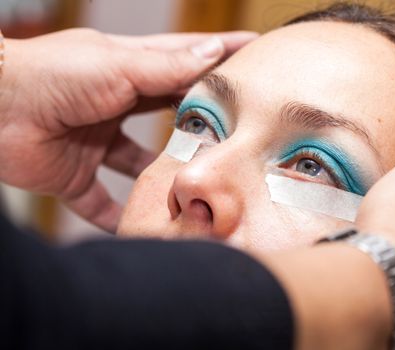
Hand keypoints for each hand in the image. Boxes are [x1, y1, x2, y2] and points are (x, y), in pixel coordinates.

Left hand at [0, 28, 256, 231]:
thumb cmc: (51, 74)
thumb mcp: (118, 66)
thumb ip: (166, 67)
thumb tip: (213, 52)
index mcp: (127, 72)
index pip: (183, 64)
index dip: (218, 59)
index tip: (253, 54)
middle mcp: (115, 106)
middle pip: (167, 117)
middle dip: (198, 126)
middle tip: (237, 136)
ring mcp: (96, 142)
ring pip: (139, 165)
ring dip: (162, 178)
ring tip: (197, 189)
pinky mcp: (74, 175)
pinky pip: (99, 202)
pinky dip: (117, 217)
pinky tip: (142, 229)